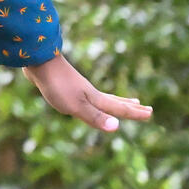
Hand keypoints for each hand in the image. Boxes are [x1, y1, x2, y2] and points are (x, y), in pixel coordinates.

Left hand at [21, 53, 152, 131]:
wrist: (37, 60)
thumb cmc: (57, 85)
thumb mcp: (76, 105)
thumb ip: (95, 117)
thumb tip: (117, 128)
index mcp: (94, 98)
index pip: (118, 109)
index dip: (134, 113)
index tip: (151, 113)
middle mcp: (89, 92)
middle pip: (114, 101)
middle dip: (130, 107)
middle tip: (146, 107)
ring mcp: (78, 87)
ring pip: (102, 97)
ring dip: (116, 101)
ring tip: (126, 101)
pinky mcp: (66, 85)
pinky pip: (87, 95)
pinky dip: (97, 98)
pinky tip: (88, 97)